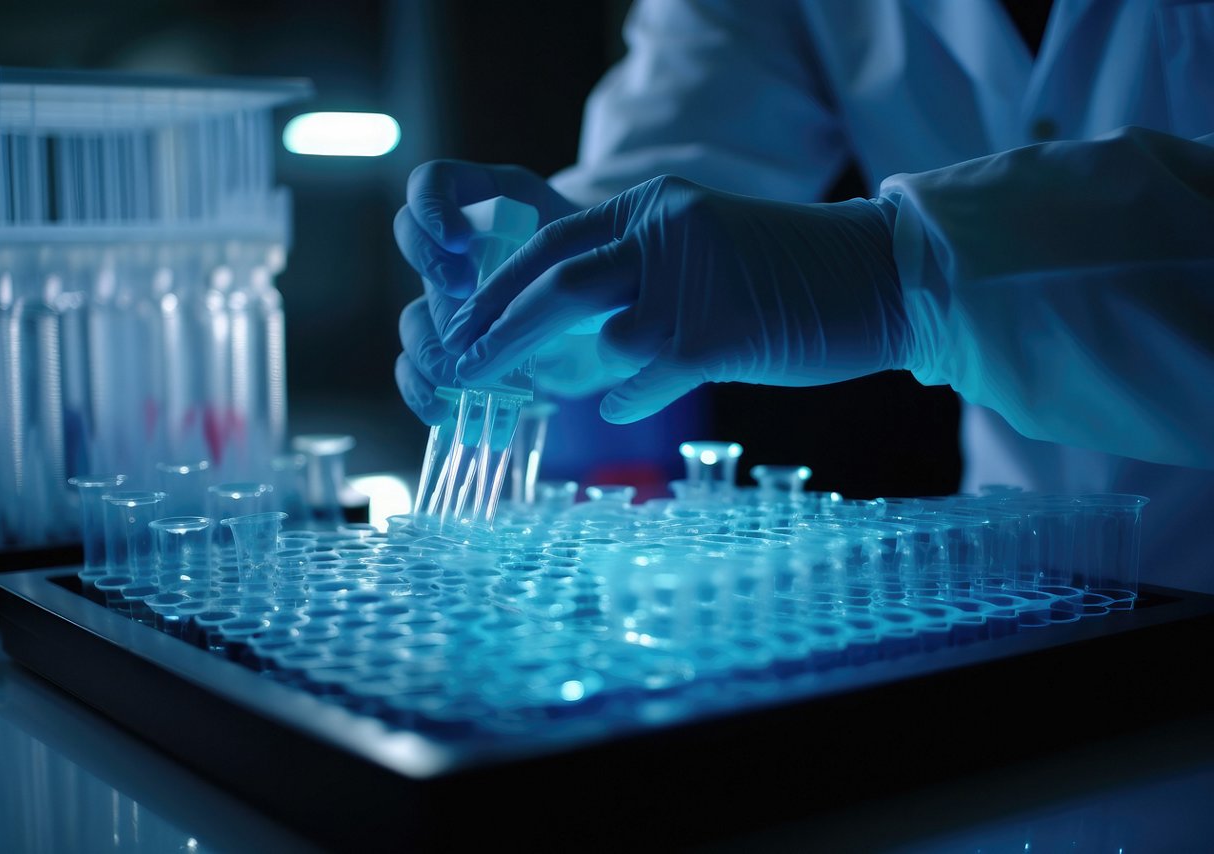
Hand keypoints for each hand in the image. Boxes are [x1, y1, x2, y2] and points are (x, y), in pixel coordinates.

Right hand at [393, 161, 579, 422]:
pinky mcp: (456, 349)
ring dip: (429, 350)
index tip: (461, 243)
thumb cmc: (597, 258)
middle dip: (443, 299)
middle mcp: (458, 251)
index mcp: (487, 206)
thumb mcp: (593, 241)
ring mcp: (450, 302)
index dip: (433, 210)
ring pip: (413, 319)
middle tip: (468, 331)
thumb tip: (578, 290)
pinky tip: (442, 409)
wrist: (610, 299)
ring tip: (459, 377)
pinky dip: (421, 389)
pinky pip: (414, 366)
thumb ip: (579, 248)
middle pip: (419, 263)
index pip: (432, 185)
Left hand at [442, 175, 912, 422]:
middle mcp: (664, 236)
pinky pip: (643, 381)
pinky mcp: (719, 338)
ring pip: (598, 340)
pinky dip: (625, 398)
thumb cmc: (787, 274)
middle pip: (556, 286)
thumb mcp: (702, 246)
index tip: (463, 327)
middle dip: (497, 334)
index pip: (549, 244)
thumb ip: (638, 275)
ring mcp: (692, 287)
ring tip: (554, 390)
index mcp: (653, 208)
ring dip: (569, 373)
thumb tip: (571, 338)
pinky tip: (620, 404)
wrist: (878, 278)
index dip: (497, 289)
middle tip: (461, 370)